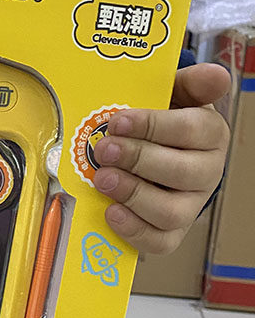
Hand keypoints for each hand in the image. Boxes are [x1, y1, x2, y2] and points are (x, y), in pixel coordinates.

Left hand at [92, 63, 229, 253]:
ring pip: (169, 211)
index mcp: (210, 135)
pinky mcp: (170, 233)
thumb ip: (190, 84)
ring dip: (132, 195)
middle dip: (137, 160)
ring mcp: (189, 206)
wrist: (155, 154)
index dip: (152, 126)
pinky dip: (133, 230)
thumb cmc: (160, 125)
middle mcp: (206, 173)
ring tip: (102, 180)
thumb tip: (216, 76)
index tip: (118, 121)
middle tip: (104, 151)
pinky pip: (159, 242)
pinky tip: (110, 212)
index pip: (190, 131)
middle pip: (180, 173)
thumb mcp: (174, 97)